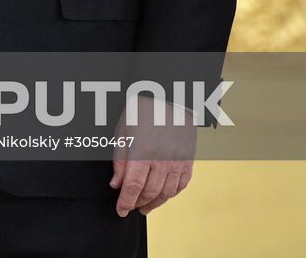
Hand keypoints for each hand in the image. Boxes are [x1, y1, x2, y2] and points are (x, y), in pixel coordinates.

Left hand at [109, 95, 195, 216]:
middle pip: (149, 192)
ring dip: (154, 203)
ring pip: (166, 192)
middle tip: (130, 207)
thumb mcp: (122, 131)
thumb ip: (119, 161)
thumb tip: (116, 185)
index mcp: (142, 152)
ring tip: (144, 206)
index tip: (120, 211)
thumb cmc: (141, 110)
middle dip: (137, 203)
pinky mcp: (189, 159)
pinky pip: (182, 184)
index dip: (125, 203)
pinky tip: (163, 196)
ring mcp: (178, 161)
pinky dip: (171, 194)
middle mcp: (162, 160)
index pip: (132, 187)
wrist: (168, 96)